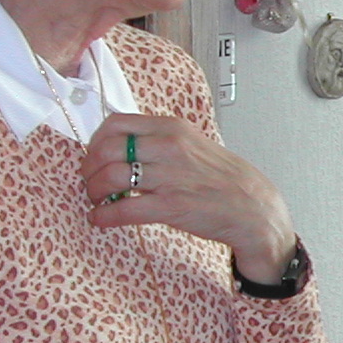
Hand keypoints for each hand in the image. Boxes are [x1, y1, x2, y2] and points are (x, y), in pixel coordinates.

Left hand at [83, 113, 295, 281]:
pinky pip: (124, 209)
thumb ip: (158, 141)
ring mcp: (170, 176)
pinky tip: (99, 219)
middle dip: (89, 168)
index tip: (94, 157)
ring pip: (111, 177)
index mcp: (171, 128)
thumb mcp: (191, 144)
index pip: (116, 123)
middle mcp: (169, 146)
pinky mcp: (171, 206)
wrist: (253, 207)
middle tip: (89, 182)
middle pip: (107, 149)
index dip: (95, 142)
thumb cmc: (220, 178)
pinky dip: (103, 215)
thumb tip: (118, 148)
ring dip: (94, 191)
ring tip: (96, 200)